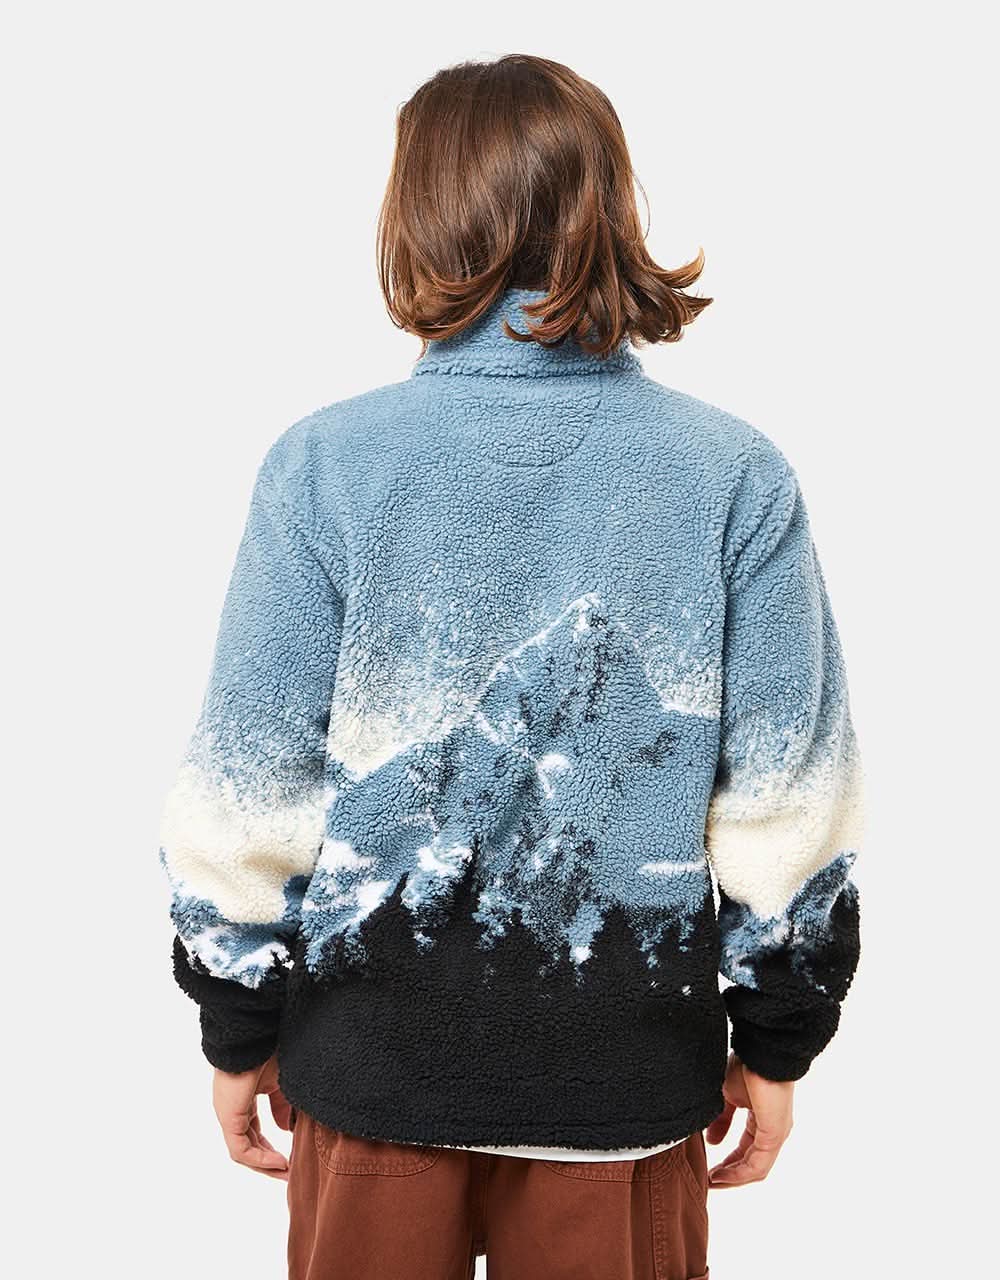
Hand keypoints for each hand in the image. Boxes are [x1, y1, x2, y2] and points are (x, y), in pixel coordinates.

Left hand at [213, 1054, 292, 1179]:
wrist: (254, 1037)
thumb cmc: (268, 1051)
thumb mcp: (280, 1083)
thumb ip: (282, 1106)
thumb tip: (286, 1129)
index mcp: (243, 1100)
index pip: (254, 1131)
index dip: (271, 1146)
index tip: (291, 1157)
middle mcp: (232, 1110)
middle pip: (248, 1145)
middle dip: (269, 1161)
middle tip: (289, 1172)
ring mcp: (228, 1115)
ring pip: (243, 1151)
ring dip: (265, 1164)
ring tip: (286, 1171)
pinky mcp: (228, 1118)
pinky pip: (241, 1150)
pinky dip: (260, 1159)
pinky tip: (279, 1162)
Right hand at [705, 1053, 793, 1187]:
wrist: (760, 1050)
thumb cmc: (746, 1065)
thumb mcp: (727, 1096)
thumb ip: (721, 1120)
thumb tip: (712, 1141)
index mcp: (763, 1120)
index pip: (746, 1149)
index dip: (728, 1162)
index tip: (709, 1170)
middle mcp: (773, 1131)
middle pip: (752, 1164)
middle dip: (730, 1175)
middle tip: (710, 1181)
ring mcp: (776, 1134)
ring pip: (756, 1169)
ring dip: (733, 1178)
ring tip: (713, 1182)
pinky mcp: (774, 1134)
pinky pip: (758, 1164)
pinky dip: (739, 1173)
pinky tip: (722, 1175)